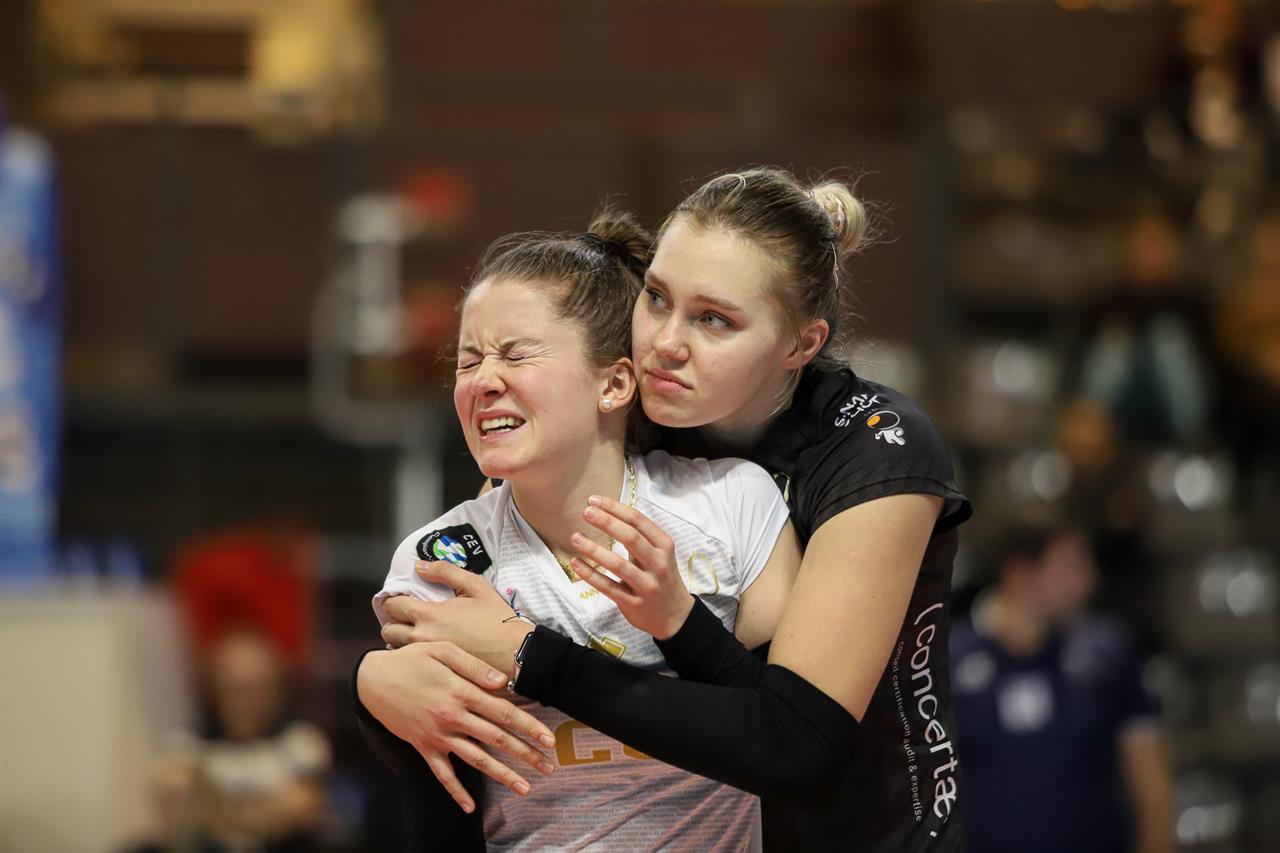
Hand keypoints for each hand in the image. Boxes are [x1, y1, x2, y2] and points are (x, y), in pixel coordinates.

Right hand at [357, 642, 554, 811]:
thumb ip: (474, 666)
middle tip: (548, 766)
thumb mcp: (442, 650)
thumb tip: (503, 682)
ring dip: (502, 775)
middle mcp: (452, 717)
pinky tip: (470, 806)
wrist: (371, 680)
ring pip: (476, 760)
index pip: (503, 713)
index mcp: (461, 692)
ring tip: (525, 788)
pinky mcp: (423, 747)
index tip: (549, 739)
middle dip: (526, 754)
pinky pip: (442, 774)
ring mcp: (438, 736)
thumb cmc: (410, 660)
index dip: (529, 726)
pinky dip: (456, 791)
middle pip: (496, 739)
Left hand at [380, 561, 534, 675]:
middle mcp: (421, 637)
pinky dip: (412, 655)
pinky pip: (411, 662)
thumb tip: (419, 566)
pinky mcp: (434, 672)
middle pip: (387, 629)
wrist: (514, 652)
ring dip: (400, 639)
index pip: (392, 605)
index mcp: (428, 614)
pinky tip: (427, 650)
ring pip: (395, 648)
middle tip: (408, 618)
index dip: (396, 600)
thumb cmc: (497, 619)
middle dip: (394, 621)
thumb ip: (445, 571)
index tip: (405, 600)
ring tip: (416, 635)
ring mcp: (427, 657)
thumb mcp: (475, 585)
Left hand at [570, 495, 694, 639]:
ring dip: (594, 549)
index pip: (638, 521)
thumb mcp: (660, 554)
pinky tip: (576, 563)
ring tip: (575, 537)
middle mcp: (658, 564)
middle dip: (607, 522)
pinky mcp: (634, 603)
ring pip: (618, 564)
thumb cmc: (663, 578)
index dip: (615, 508)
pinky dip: (591, 575)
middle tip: (586, 512)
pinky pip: (609, 587)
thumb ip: (640, 537)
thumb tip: (610, 513)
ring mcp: (647, 585)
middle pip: (631, 538)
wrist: (676, 615)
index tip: (594, 500)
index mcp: (664, 546)